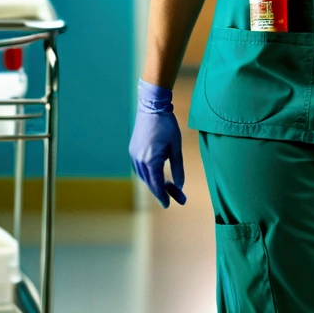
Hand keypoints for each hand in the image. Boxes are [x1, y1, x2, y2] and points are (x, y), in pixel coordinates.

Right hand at [129, 79, 185, 207]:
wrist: (152, 107)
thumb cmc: (167, 126)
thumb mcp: (176, 148)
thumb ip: (178, 168)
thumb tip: (180, 185)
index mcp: (151, 160)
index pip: (157, 184)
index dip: (164, 196)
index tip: (170, 205)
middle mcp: (139, 160)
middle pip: (151, 182)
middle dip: (164, 191)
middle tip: (179, 198)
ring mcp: (134, 155)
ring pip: (145, 177)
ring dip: (156, 183)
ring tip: (171, 188)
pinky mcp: (133, 150)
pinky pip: (140, 169)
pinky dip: (149, 175)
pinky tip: (158, 176)